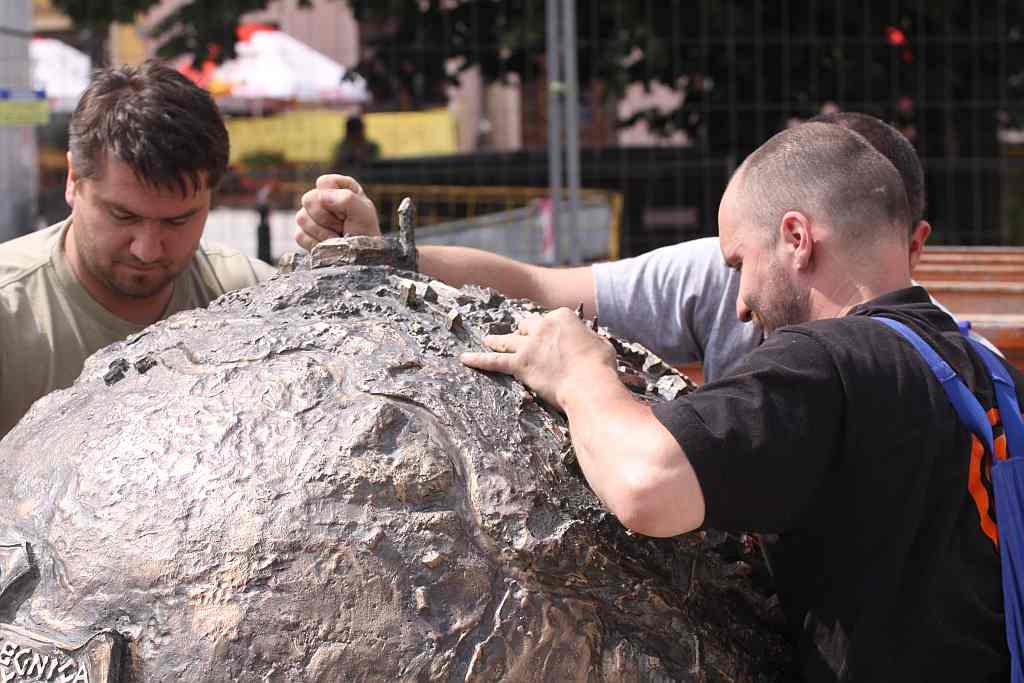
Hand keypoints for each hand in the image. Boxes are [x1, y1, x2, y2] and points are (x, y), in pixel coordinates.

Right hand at [293, 174, 379, 250]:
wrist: (360, 260)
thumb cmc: (365, 235)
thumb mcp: (364, 214)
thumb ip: (346, 199)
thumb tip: (321, 196)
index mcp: (341, 188)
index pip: (324, 182)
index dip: (333, 198)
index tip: (347, 213)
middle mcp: (324, 200)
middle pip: (309, 199)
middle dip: (327, 217)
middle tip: (342, 226)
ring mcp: (312, 217)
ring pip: (302, 218)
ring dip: (323, 232)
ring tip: (337, 237)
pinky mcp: (303, 234)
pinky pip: (300, 235)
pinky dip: (316, 243)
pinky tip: (329, 245)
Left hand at [461, 308, 616, 408]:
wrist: (589, 384)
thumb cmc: (600, 366)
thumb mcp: (601, 344)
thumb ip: (588, 339)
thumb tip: (587, 343)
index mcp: (562, 316)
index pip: (550, 320)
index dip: (551, 332)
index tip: (553, 341)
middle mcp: (542, 326)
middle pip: (527, 327)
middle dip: (524, 334)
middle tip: (521, 339)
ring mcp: (528, 345)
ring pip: (508, 340)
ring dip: (497, 339)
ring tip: (488, 340)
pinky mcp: (520, 365)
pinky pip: (494, 361)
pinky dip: (478, 360)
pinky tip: (465, 359)